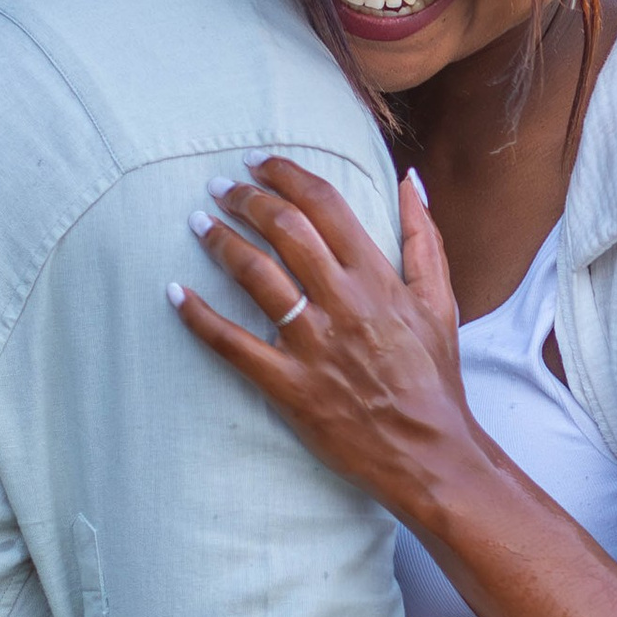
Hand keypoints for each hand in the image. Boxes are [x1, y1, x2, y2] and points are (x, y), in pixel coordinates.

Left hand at [170, 160, 484, 526]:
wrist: (430, 452)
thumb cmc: (434, 378)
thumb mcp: (440, 302)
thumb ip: (424, 237)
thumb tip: (410, 179)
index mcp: (378, 277)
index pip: (325, 203)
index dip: (285, 174)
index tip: (258, 163)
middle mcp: (343, 302)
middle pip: (284, 229)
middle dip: (246, 199)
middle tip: (219, 188)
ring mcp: (313, 344)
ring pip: (256, 275)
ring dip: (220, 241)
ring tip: (198, 224)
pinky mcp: (289, 385)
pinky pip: (233, 344)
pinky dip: (199, 316)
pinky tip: (175, 293)